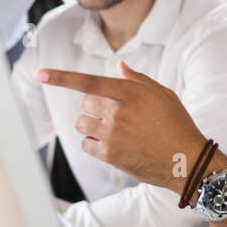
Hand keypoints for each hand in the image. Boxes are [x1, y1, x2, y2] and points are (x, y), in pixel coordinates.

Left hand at [37, 61, 206, 191]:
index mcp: (130, 92)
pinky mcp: (109, 154)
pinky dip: (95, 144)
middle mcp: (118, 110)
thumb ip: (137, 80)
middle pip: (85, 103)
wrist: (186, 160)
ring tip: (116, 132)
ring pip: (82, 124)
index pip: (88, 81)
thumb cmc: (177, 124)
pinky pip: (87, 144)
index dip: (61, 77)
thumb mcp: (163, 95)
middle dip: (95, 107)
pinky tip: (116, 146)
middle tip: (117, 116)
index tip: (40, 74)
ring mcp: (112, 133)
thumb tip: (118, 67)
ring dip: (92, 126)